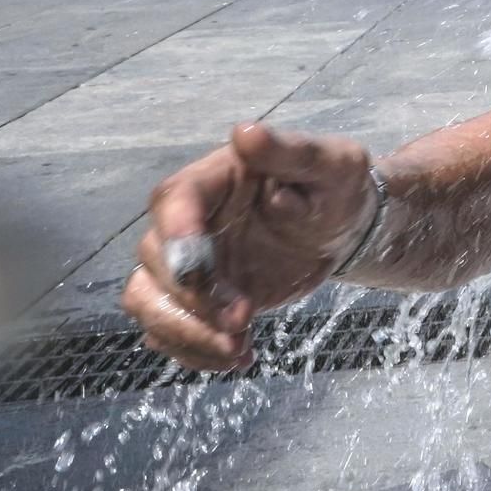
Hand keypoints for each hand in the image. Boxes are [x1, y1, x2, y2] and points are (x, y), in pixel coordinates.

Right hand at [120, 121, 374, 371]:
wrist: (343, 227)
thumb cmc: (336, 186)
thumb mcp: (331, 164)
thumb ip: (291, 151)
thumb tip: (246, 133)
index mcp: (215, 178)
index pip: (175, 199)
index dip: (176, 232)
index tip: (197, 267)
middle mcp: (189, 221)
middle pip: (154, 259)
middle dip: (193, 298)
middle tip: (243, 319)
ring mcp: (187, 264)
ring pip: (147, 300)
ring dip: (184, 333)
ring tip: (238, 350)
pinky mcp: (196, 300)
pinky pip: (168, 330)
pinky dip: (195, 351)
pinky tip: (238, 356)